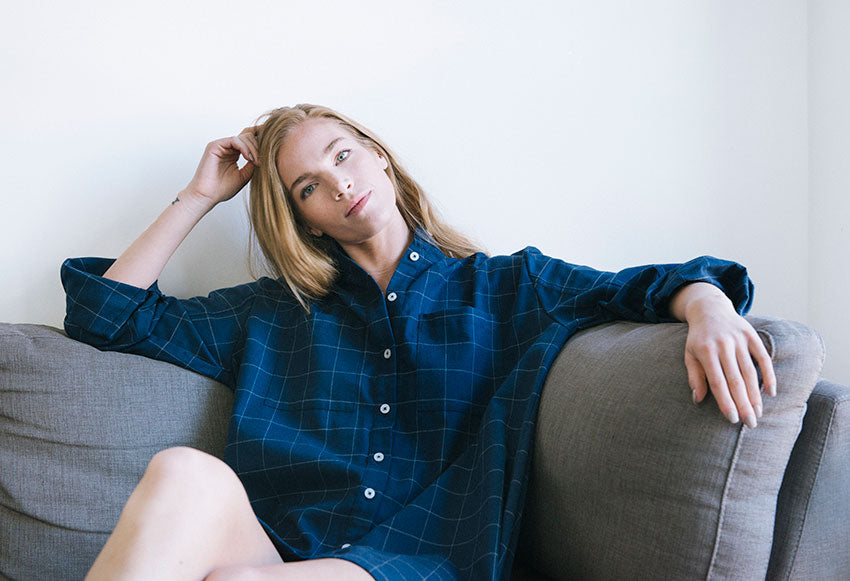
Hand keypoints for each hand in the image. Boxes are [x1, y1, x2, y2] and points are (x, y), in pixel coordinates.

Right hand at [182, 127, 260, 208]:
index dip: (260, 147)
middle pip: (248, 137)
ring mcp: (220, 146)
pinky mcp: (214, 146)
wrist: (207, 196)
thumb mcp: (244, 176)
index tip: (269, 158)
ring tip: (256, 161)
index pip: (250, 143)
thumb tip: (263, 156)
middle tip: (261, 161)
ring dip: (253, 148)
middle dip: (258, 147)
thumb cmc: (222, 189)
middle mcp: (227, 148)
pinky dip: (244, 147)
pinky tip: (248, 158)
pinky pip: (234, 140)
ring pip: (243, 137)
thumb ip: (252, 164)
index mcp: (233, 154)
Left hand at [671, 283, 776, 427]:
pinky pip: (763, 357)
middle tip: (750, 424)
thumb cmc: (698, 338)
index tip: (732, 419)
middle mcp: (723, 346)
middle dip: (744, 404)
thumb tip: (697, 399)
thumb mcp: (689, 355)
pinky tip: (771, 392)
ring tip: (758, 413)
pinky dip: (769, 375)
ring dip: (755, 395)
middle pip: (736, 380)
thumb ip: (694, 376)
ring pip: (750, 372)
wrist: (710, 309)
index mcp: (706, 352)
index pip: (717, 382)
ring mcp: (739, 340)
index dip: (725, 401)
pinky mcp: (751, 335)